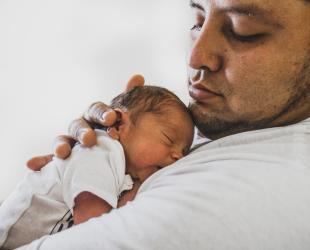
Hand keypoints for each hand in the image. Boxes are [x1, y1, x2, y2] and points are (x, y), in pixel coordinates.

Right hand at [27, 74, 144, 170]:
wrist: (121, 159)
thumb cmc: (121, 134)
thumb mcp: (128, 119)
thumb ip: (130, 99)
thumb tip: (137, 77)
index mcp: (96, 117)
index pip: (97, 110)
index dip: (103, 113)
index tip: (112, 117)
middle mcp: (82, 128)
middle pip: (78, 125)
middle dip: (83, 131)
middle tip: (90, 139)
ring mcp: (73, 143)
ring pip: (63, 140)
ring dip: (61, 145)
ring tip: (62, 152)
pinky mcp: (67, 161)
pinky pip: (52, 161)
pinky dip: (42, 161)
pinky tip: (31, 164)